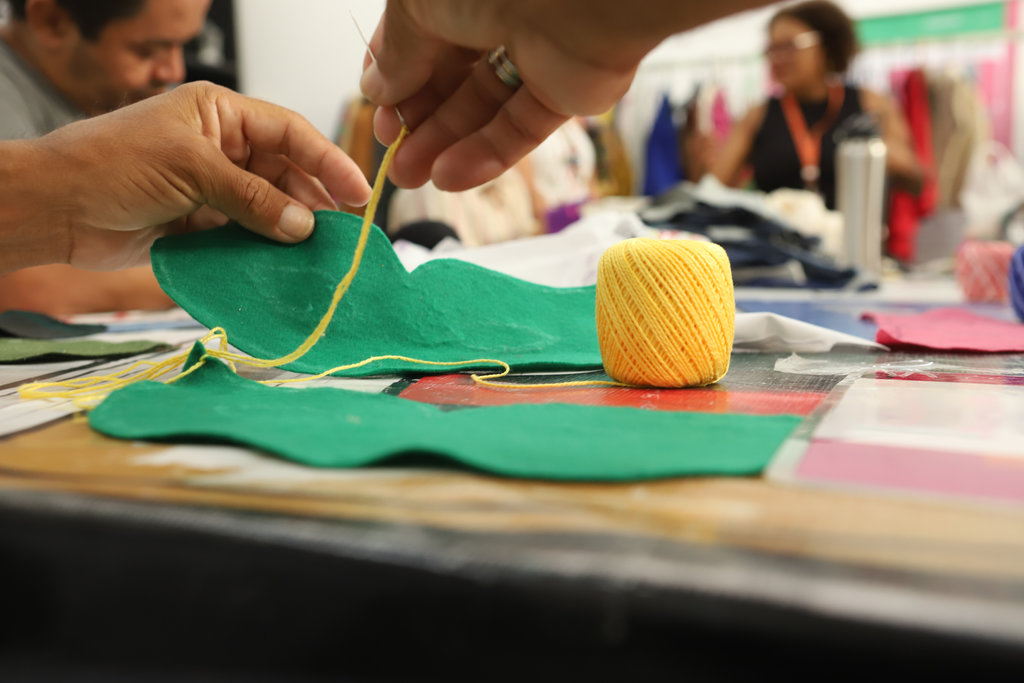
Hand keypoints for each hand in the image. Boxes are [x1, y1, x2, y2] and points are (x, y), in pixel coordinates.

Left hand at [36, 81, 371, 270]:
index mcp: (220, 115)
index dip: (327, 161)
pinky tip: (283, 266)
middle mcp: (221, 148)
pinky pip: (246, 235)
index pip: (289, 133)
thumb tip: (304, 226)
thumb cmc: (112, 165)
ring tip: (318, 256)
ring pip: (269, 208)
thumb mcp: (191, 169)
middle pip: (285, 173)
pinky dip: (265, 250)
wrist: (55, 209)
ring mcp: (212, 187)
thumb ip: (252, 198)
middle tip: (342, 236)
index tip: (358, 193)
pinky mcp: (201, 224)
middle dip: (314, 202)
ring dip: (291, 231)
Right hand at [359, 0, 665, 191]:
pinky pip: (521, 127)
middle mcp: (498, 11)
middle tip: (392, 159)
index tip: (379, 116)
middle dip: (417, 120)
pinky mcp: (567, 90)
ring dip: (444, 144)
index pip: (420, 38)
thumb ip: (396, 50)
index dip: (396, 79)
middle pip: (451, 77)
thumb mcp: (417, 5)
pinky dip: (486, 155)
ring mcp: (536, 52)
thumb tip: (377, 89)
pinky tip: (450, 177)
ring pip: (483, 107)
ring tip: (410, 177)